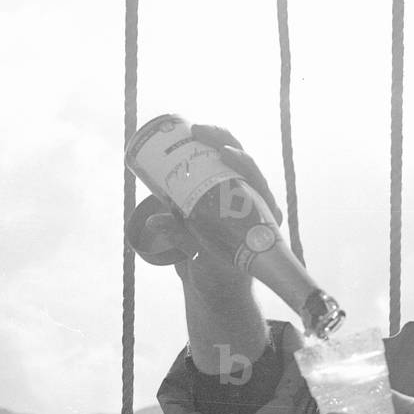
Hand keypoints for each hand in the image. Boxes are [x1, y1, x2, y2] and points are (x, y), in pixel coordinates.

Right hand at [142, 125, 284, 293]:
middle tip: (197, 130)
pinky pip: (214, 170)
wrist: (219, 284)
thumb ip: (181, 238)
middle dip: (222, 140)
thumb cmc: (219, 273)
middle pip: (242, 161)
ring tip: (192, 130)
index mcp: (261, 214)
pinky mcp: (219, 196)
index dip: (244, 162)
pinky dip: (202, 154)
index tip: (226, 151)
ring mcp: (236, 196)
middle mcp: (252, 200)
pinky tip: (188, 140)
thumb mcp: (203, 257)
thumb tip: (153, 221)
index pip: (257, 180)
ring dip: (213, 141)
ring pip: (228, 161)